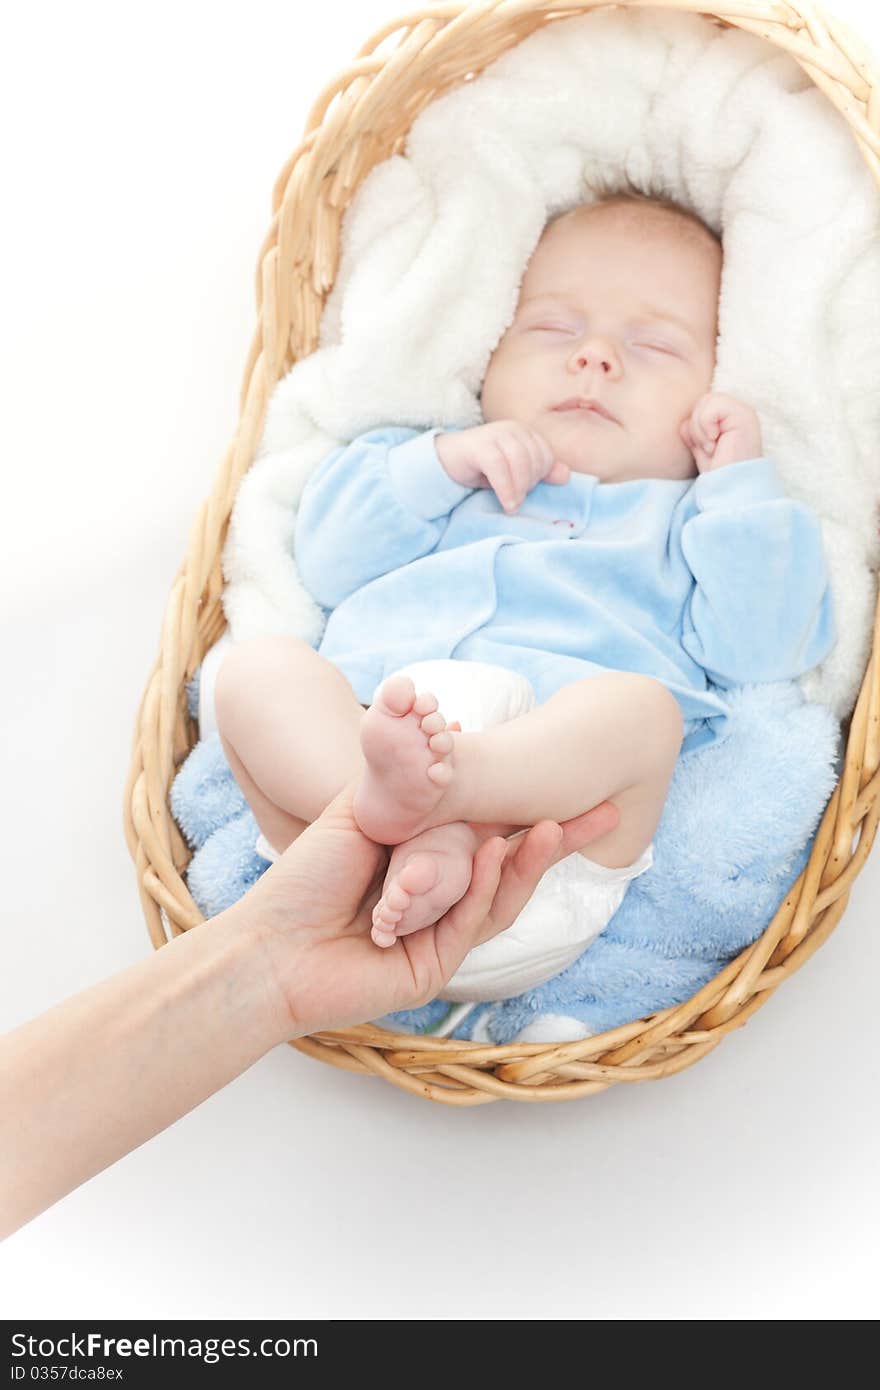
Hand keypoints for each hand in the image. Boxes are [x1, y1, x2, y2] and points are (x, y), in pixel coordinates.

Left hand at [234, 777, 618, 1036]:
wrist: (266, 944)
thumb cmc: (305, 878)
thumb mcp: (357, 812)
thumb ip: (406, 782)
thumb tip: (450, 724)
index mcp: (428, 867)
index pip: (493, 834)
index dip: (534, 812)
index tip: (576, 783)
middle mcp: (441, 902)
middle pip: (510, 868)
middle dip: (557, 841)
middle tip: (606, 810)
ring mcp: (439, 938)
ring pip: (496, 898)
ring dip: (525, 863)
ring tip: (551, 826)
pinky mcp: (430, 970)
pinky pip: (466, 926)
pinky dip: (481, 890)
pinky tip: (493, 854)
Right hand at [435, 420, 570, 513]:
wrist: (445, 462)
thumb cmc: (482, 469)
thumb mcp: (514, 473)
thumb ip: (540, 473)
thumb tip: (566, 475)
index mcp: (524, 432)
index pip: (546, 456)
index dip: (540, 477)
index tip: (525, 490)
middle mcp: (512, 429)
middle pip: (534, 459)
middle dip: (528, 484)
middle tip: (516, 498)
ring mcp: (495, 434)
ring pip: (520, 463)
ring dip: (518, 489)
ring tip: (512, 505)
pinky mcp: (479, 445)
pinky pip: (499, 467)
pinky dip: (506, 489)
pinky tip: (506, 503)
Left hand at [679, 392, 762, 473]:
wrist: (730, 489)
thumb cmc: (719, 473)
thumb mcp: (701, 451)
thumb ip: (694, 434)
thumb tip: (684, 423)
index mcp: (731, 418)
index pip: (703, 406)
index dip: (696, 426)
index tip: (706, 449)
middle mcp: (739, 411)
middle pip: (704, 400)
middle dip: (697, 426)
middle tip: (708, 448)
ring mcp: (743, 412)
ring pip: (707, 401)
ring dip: (701, 428)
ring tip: (712, 447)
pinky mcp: (744, 415)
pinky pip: (713, 407)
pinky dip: (706, 426)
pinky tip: (716, 443)